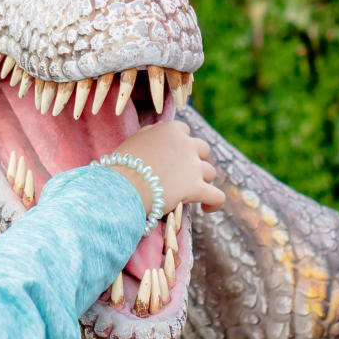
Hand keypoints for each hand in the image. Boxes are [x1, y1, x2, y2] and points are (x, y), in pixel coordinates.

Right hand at [109, 120, 224, 214]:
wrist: (122, 186)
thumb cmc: (122, 165)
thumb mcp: (135, 140)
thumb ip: (151, 133)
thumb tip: (158, 130)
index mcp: (171, 130)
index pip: (184, 132)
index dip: (180, 145)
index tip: (174, 156)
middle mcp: (186, 144)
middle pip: (202, 149)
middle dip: (195, 159)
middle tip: (183, 173)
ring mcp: (193, 166)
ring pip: (210, 172)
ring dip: (202, 180)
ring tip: (191, 191)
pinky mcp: (196, 188)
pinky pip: (217, 196)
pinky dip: (214, 203)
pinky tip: (207, 208)